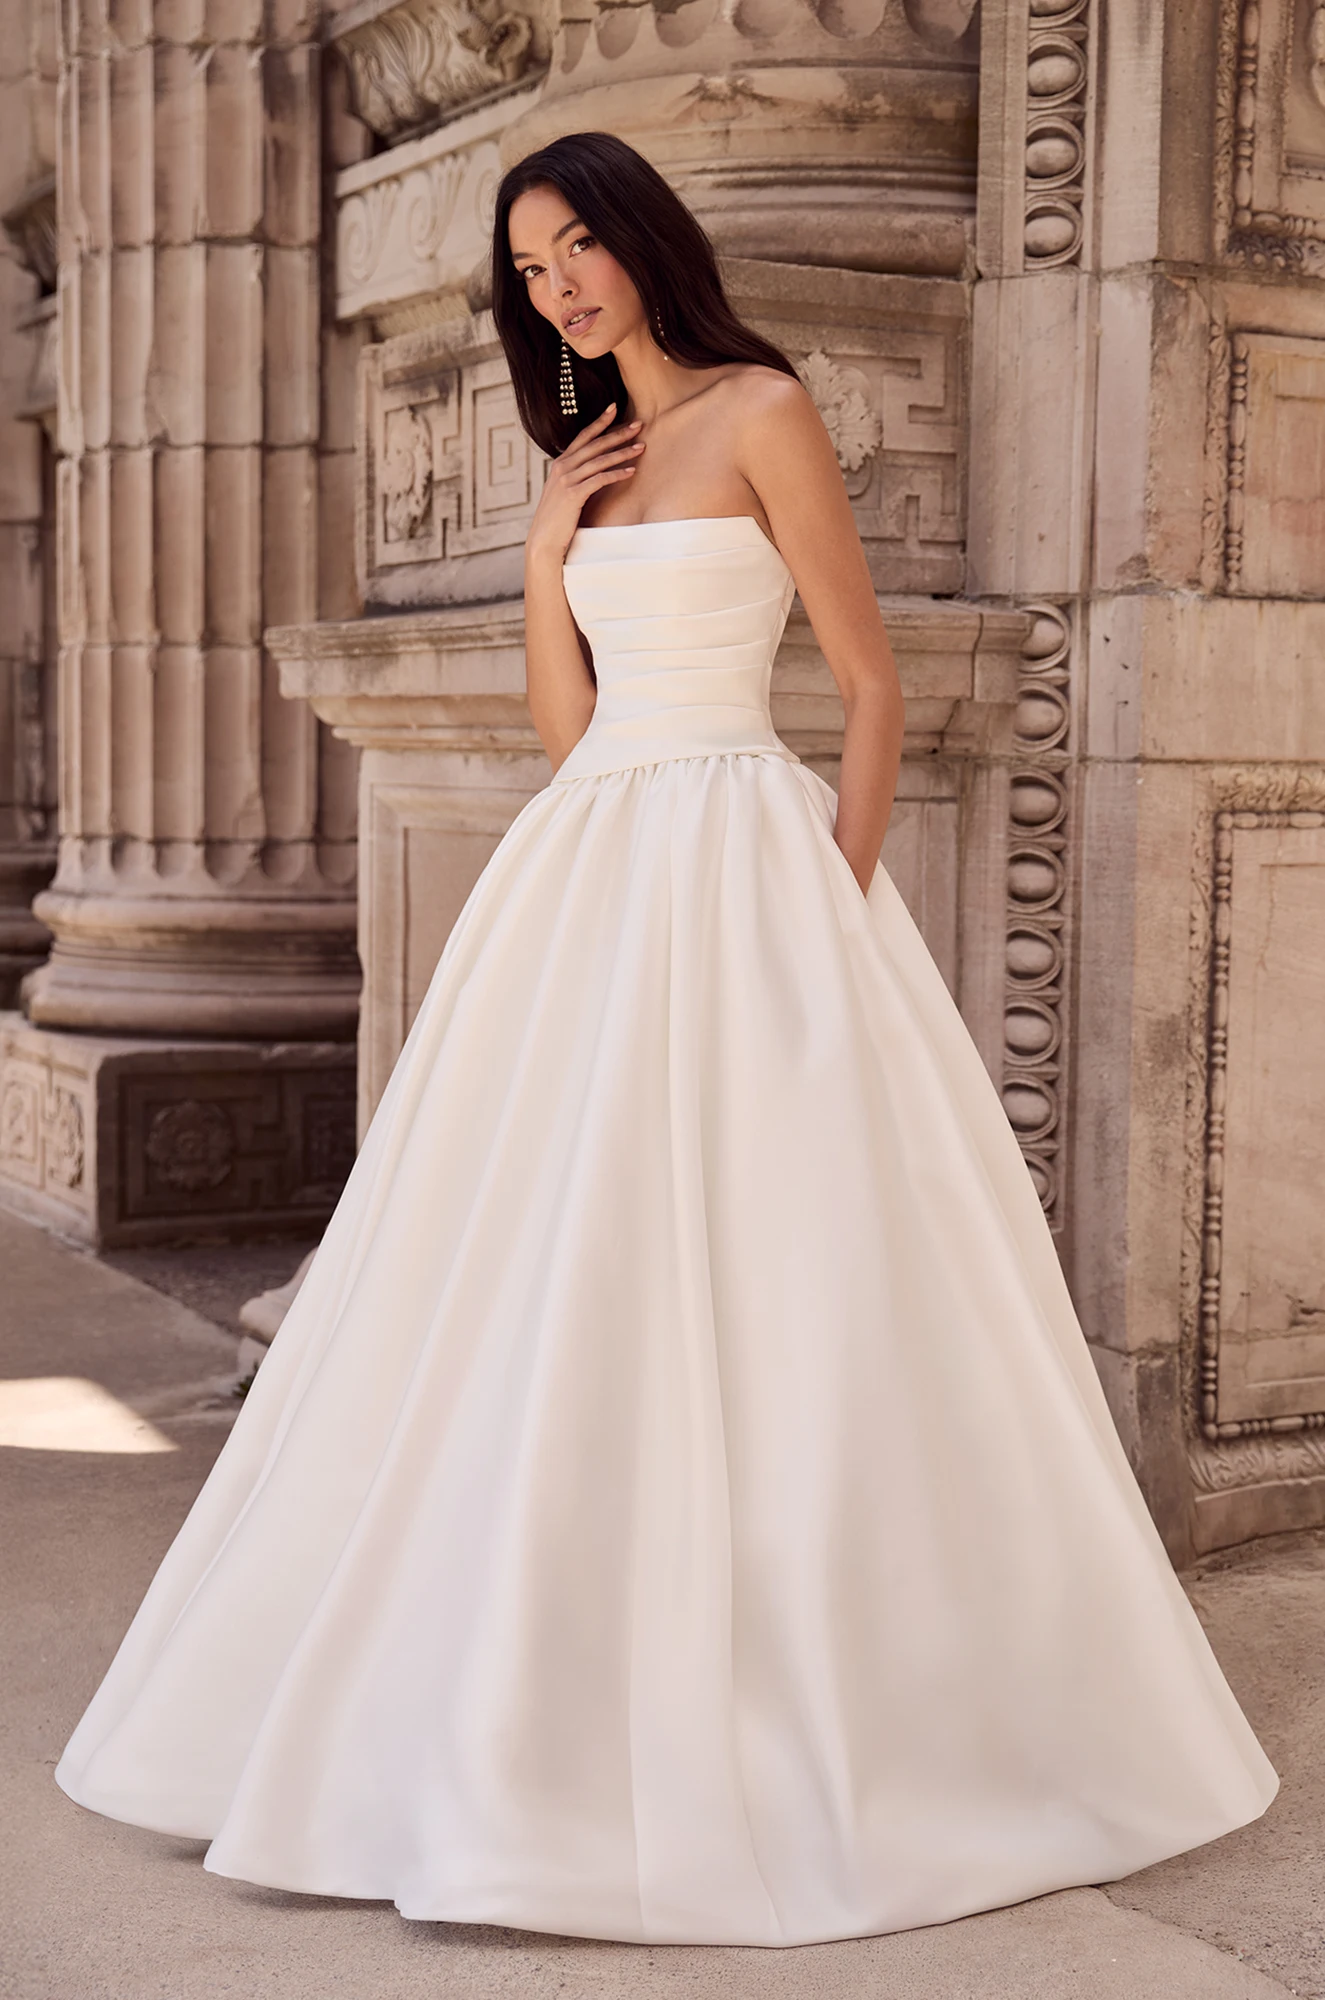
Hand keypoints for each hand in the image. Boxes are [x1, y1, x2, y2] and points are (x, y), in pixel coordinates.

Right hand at [526, 403, 643, 565]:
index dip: (599, 421)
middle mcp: (562, 467)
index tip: (614, 408)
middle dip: (618, 432)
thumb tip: (590, 472)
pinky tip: (632, 471)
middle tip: (639, 424)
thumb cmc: (557, 519)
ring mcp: (567, 480)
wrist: (544, 541)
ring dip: (622, 452)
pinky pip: (600, 479)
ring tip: (641, 447)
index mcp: (560, 463)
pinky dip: (617, 474)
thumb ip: (574, 478)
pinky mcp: (574, 494)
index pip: (583, 436)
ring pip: (600, 460)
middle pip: (595, 444)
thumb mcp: (563, 492)